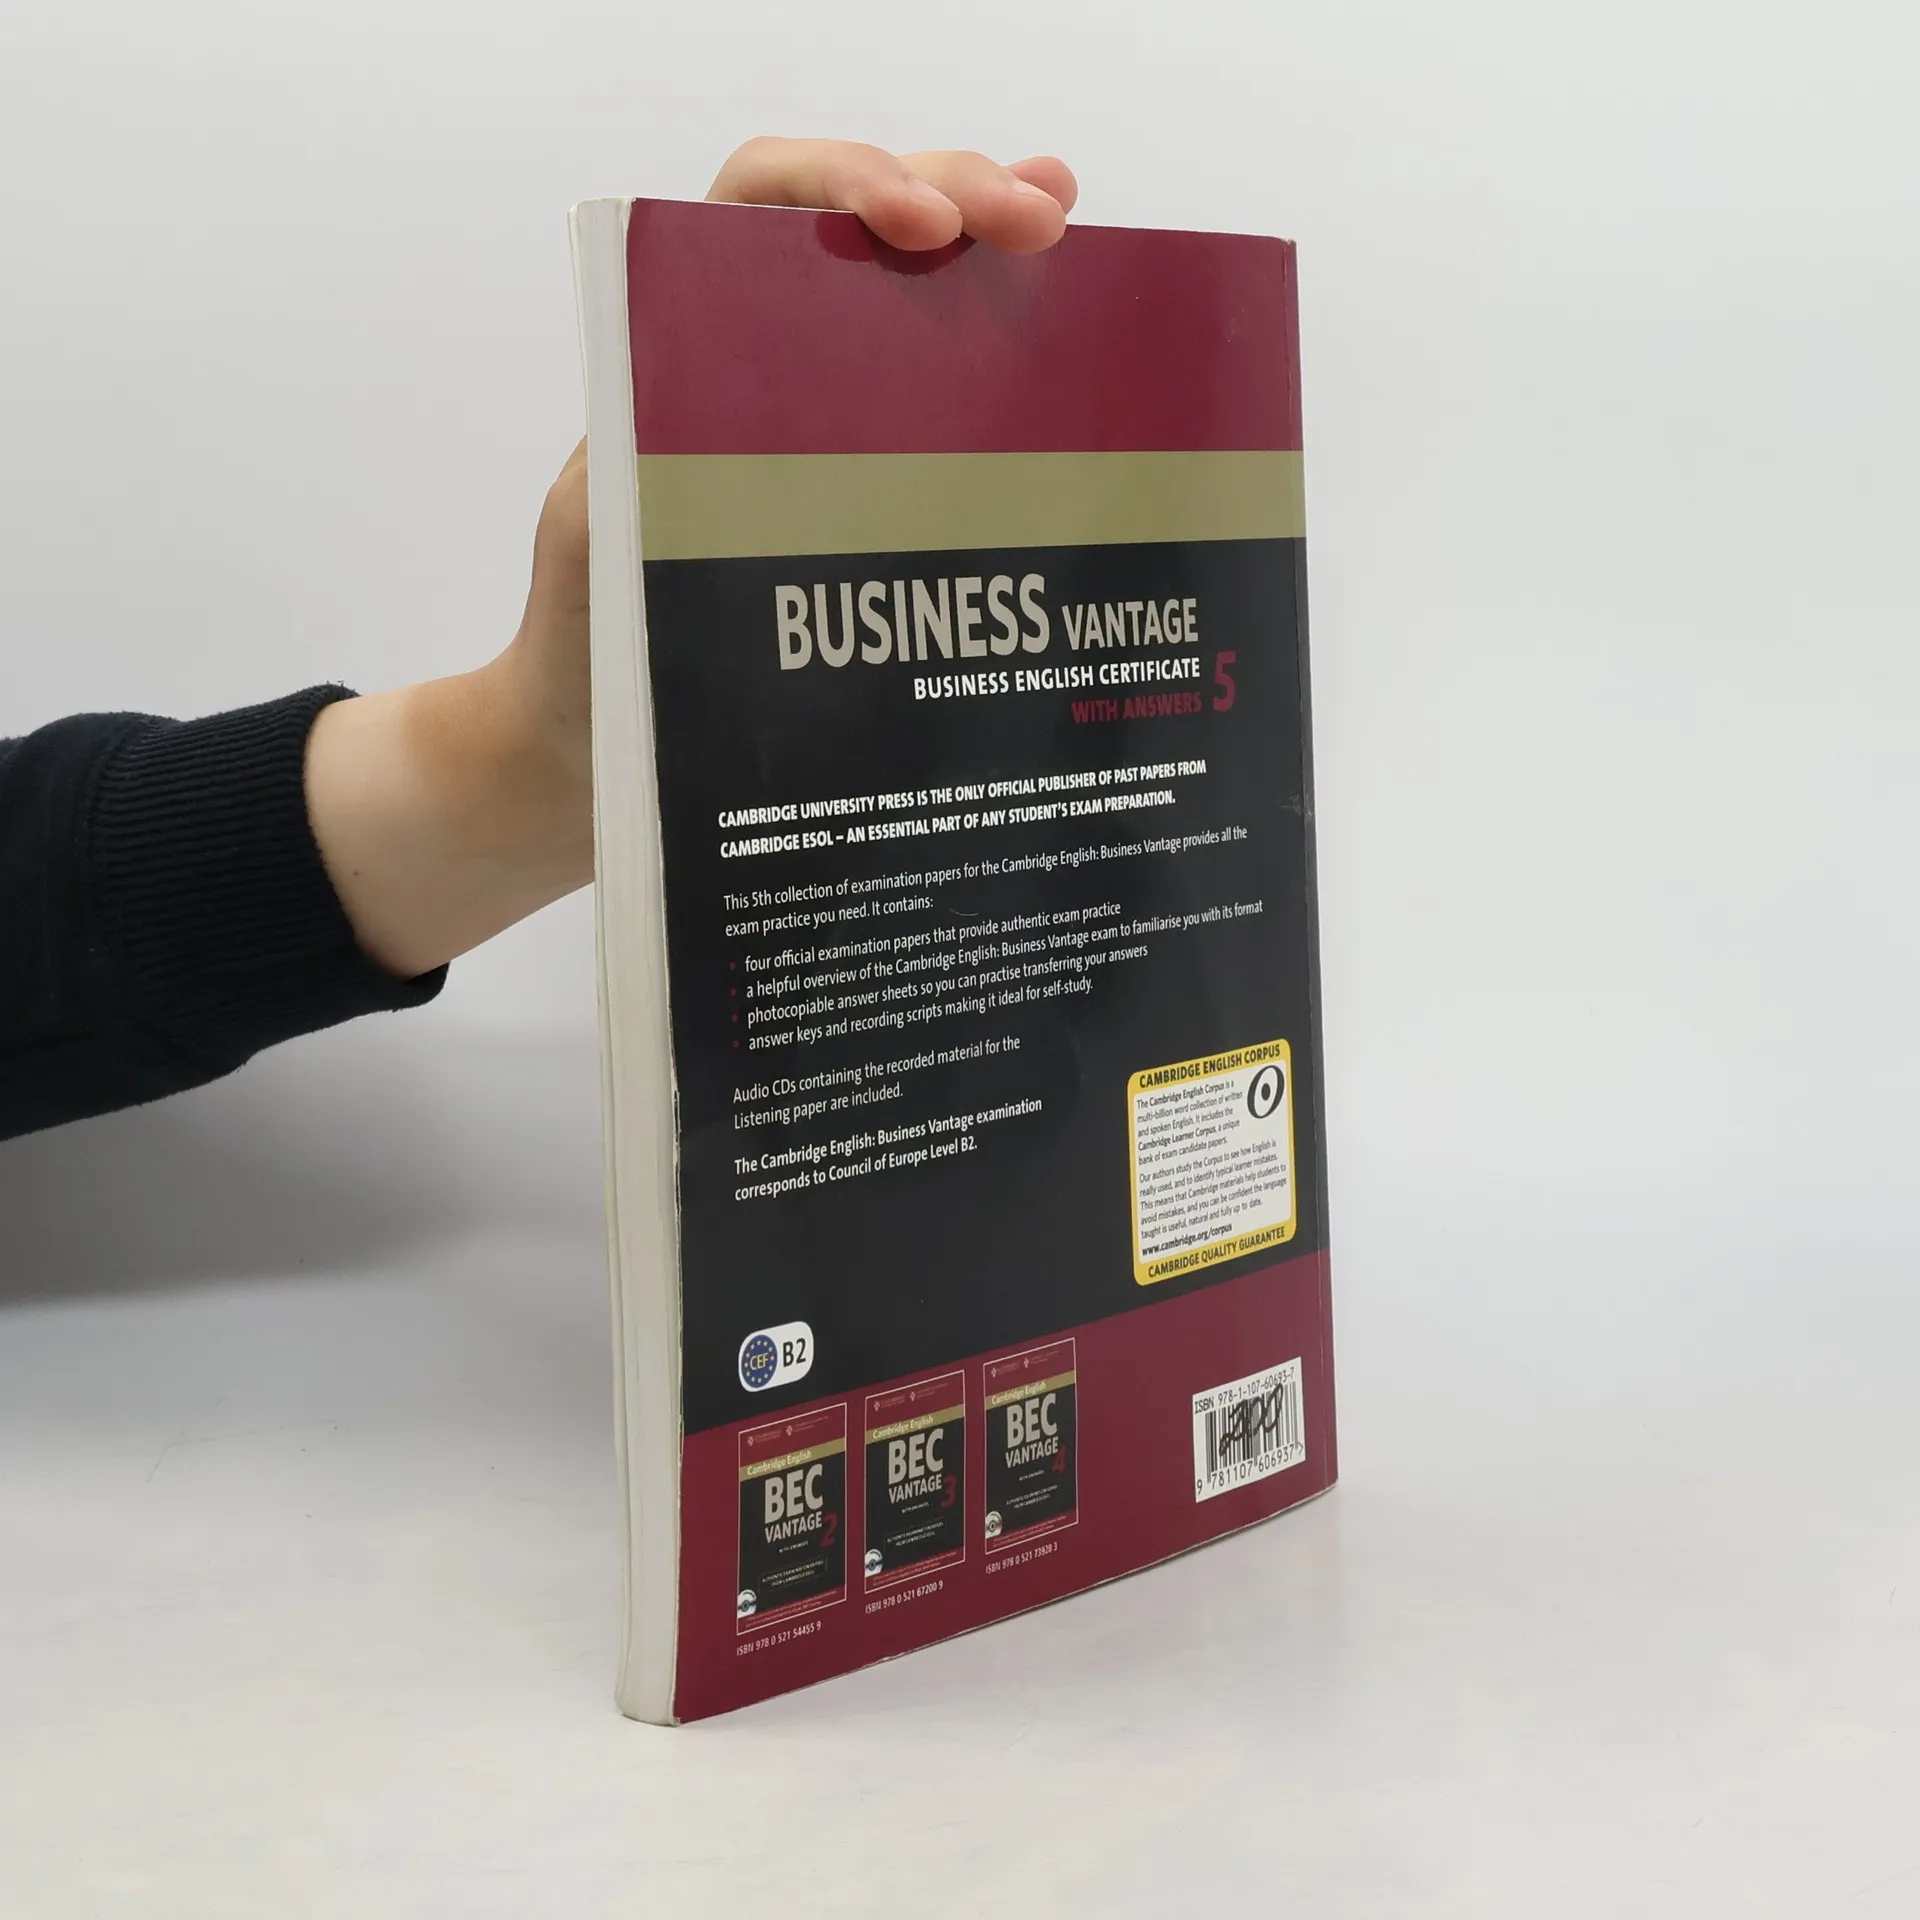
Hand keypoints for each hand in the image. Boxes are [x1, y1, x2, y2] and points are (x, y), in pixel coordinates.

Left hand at [305, 141, 1075, 979]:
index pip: (755, 206)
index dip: (842, 186)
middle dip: (952, 194)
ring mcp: (813, 418)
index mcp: (676, 350)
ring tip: (1063, 215)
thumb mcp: (604, 552)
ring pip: (906, 295)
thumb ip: (644, 476)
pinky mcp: (858, 480)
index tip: (922, 224)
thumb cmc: (583, 655)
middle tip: (1041, 218)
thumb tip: (730, 433)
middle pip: (856, 229)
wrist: (590, 751)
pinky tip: (1066, 316)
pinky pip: (930, 394)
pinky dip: (995, 344)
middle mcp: (751, 362)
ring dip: (988, 245)